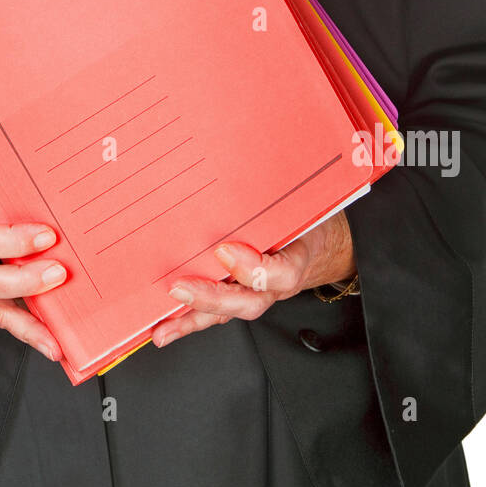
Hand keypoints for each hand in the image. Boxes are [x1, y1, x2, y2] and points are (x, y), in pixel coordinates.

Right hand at [0, 191, 65, 360]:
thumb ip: (7, 200)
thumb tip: (54, 199)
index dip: (14, 239)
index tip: (47, 235)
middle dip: (25, 280)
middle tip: (58, 273)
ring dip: (29, 322)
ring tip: (56, 333)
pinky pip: (4, 320)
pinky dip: (29, 333)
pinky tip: (51, 344)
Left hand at [151, 209, 356, 348]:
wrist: (322, 242)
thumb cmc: (306, 216)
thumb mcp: (300, 199)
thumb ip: (278, 192)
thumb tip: (246, 156)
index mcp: (297, 255)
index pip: (282, 272)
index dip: (254, 268)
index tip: (226, 251)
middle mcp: (277, 282)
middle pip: (249, 300)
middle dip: (212, 297)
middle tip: (181, 287)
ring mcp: (259, 294)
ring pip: (228, 312)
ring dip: (192, 318)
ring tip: (163, 327)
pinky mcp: (240, 297)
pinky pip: (215, 315)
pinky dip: (188, 323)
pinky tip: (164, 330)